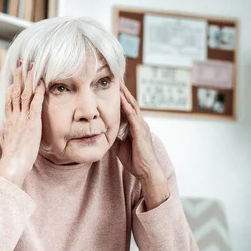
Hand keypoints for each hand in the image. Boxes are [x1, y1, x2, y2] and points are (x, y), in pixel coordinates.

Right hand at [0, 61, 44, 186]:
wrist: (12, 165)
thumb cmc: (13, 160)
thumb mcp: (13, 144)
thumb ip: (15, 136)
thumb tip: (17, 136)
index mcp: (9, 122)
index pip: (10, 100)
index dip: (12, 87)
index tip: (15, 78)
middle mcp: (14, 117)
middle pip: (15, 92)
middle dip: (18, 77)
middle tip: (20, 63)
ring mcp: (22, 119)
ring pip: (24, 94)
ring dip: (28, 79)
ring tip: (30, 66)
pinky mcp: (32, 123)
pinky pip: (35, 104)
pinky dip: (38, 92)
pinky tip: (41, 82)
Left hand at [118, 84, 168, 208]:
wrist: (147, 171)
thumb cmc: (135, 160)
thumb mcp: (120, 146)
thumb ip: (114, 137)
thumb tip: (103, 132)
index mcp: (135, 126)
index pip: (128, 108)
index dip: (121, 98)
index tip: (113, 88)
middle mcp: (140, 123)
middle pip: (131, 103)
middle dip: (123, 91)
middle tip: (115, 79)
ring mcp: (141, 126)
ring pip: (132, 106)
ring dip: (125, 94)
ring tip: (118, 83)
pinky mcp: (140, 131)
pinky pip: (133, 116)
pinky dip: (126, 106)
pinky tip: (121, 98)